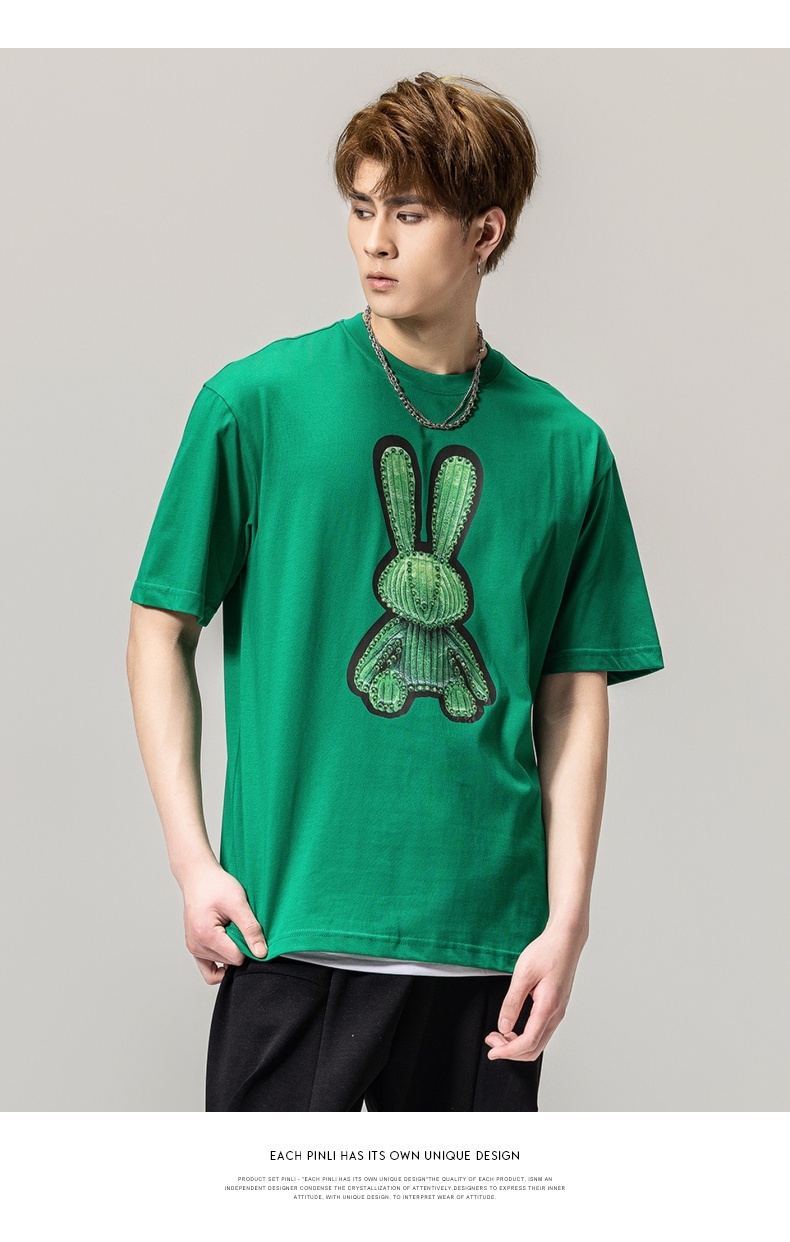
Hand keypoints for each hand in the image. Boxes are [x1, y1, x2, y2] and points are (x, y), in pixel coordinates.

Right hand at [180, 860, 267, 984]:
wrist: (198, 876)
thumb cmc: (215, 885)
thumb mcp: (238, 903)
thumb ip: (250, 929)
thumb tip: (261, 953)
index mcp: (205, 936)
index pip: (237, 958)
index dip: (248, 945)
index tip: (248, 928)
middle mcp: (196, 946)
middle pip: (230, 962)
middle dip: (239, 946)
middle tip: (237, 924)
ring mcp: (193, 948)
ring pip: (222, 965)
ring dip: (230, 950)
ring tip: (229, 928)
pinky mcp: (194, 947)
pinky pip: (209, 970)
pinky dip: (221, 964)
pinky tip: (229, 948)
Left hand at [484, 924, 585, 1061]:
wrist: (565, 940)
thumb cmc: (547, 952)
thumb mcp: (523, 974)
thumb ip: (512, 1002)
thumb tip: (503, 1026)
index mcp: (548, 1007)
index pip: (528, 1042)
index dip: (508, 1052)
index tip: (492, 1052)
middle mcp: (556, 1014)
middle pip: (534, 1048)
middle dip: (511, 1050)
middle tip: (492, 1041)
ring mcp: (558, 1011)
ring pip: (538, 1041)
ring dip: (517, 1043)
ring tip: (499, 1033)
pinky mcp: (556, 1007)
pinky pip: (541, 1030)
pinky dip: (525, 1035)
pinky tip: (513, 1025)